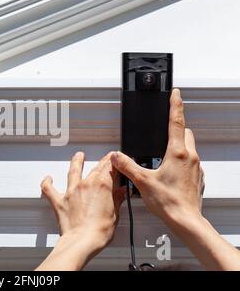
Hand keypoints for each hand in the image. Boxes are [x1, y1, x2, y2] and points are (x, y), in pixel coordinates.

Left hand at [36, 151, 124, 269]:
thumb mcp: (115, 214)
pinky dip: (47, 183)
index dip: (114, 163)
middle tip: (106, 159)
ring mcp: (71, 191)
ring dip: (76, 162)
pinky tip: (48, 178)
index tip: (116, 160)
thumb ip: (117, 199)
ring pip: (73, 171)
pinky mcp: (60, 201)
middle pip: (95, 168)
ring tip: (79, 156)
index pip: (110, 168)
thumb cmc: (99, 232)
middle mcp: (86, 184)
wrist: (82, 242)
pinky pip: (49, 189)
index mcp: (102, 185)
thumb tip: (122, 192)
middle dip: (102, 162)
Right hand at [110, 89, 203, 225]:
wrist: (185, 220)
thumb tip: (116, 156)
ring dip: (179, 144)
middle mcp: (190, 157)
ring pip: (189, 146)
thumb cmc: (169, 202)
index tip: (174, 93)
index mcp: (177, 153)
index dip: (175, 105)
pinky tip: (170, 171)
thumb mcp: (142, 181)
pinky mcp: (197, 177)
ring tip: (164, 153)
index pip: (176, 121)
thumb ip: (127, 165)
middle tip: (165, 128)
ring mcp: (196, 167)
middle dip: (176, 127)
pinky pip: (191, 162)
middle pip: (185, 132)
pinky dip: (182, 160)